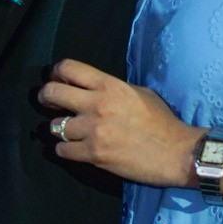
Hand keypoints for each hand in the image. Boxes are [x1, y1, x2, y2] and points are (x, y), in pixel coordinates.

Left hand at [40, 58, 200, 187]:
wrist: (176, 152)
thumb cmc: (163, 122)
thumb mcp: (140, 93)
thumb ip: (113, 89)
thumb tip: (93, 89)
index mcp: (110, 86)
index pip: (70, 68)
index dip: (57, 72)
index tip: (57, 78)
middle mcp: (97, 105)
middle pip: (53, 92)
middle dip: (46, 96)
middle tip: (49, 102)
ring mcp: (93, 130)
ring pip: (55, 125)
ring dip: (59, 128)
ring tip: (69, 130)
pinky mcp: (93, 154)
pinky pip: (62, 150)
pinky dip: (65, 149)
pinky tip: (74, 148)